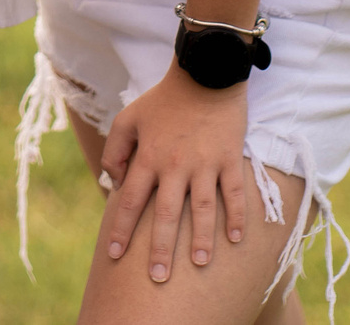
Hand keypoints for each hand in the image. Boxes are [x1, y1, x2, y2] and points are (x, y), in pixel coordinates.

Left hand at [98, 68, 253, 284]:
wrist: (204, 73)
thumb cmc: (164, 99)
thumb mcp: (129, 118)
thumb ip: (115, 149)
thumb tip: (113, 180)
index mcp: (149, 157)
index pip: (130, 201)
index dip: (121, 229)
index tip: (114, 254)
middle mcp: (175, 166)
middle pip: (165, 215)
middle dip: (160, 249)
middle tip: (158, 277)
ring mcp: (204, 164)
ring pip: (201, 210)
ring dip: (200, 240)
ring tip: (199, 264)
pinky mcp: (228, 159)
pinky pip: (234, 194)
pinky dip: (236, 217)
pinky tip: (236, 240)